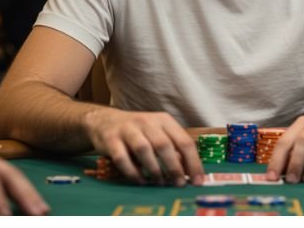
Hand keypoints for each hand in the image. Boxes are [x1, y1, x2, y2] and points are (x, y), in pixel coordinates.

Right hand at [85, 107, 203, 185]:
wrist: (105, 121)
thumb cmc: (139, 132)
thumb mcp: (158, 133)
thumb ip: (173, 149)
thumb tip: (191, 173)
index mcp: (164, 120)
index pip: (184, 141)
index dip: (193, 162)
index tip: (197, 180)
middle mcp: (147, 121)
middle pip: (164, 145)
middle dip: (174, 167)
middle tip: (179, 184)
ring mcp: (128, 129)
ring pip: (144, 150)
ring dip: (154, 169)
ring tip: (159, 183)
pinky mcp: (111, 139)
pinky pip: (122, 158)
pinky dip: (132, 172)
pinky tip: (140, 181)